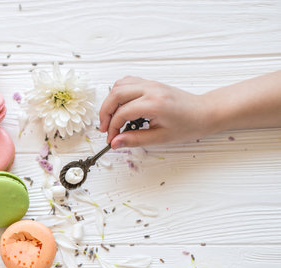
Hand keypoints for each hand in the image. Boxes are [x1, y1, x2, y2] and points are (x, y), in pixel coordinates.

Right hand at [99, 76, 213, 148]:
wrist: (205, 113)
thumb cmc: (189, 125)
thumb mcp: (161, 138)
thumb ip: (135, 140)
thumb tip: (115, 142)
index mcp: (154, 103)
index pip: (122, 113)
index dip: (112, 128)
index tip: (111, 139)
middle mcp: (151, 89)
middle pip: (115, 95)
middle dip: (105, 113)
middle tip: (105, 128)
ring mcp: (151, 84)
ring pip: (119, 86)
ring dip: (110, 102)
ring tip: (111, 118)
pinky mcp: (151, 83)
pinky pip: (127, 83)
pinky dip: (118, 93)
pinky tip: (120, 107)